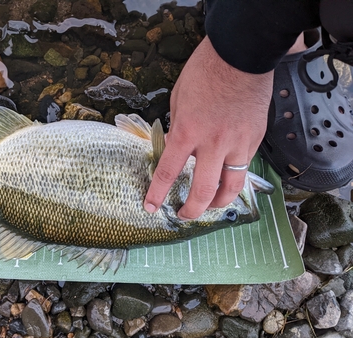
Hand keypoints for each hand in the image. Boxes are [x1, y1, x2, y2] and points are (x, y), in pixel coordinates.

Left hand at [144, 36, 273, 218]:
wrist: (241, 54)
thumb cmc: (205, 72)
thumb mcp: (178, 100)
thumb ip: (177, 128)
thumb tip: (178, 147)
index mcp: (187, 132)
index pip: (168, 173)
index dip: (157, 194)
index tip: (151, 207)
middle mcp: (212, 144)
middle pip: (204, 192)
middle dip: (192, 210)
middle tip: (183, 214)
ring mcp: (237, 144)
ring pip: (232, 187)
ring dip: (219, 203)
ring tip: (210, 206)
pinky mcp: (254, 139)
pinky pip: (244, 166)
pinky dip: (234, 176)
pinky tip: (227, 176)